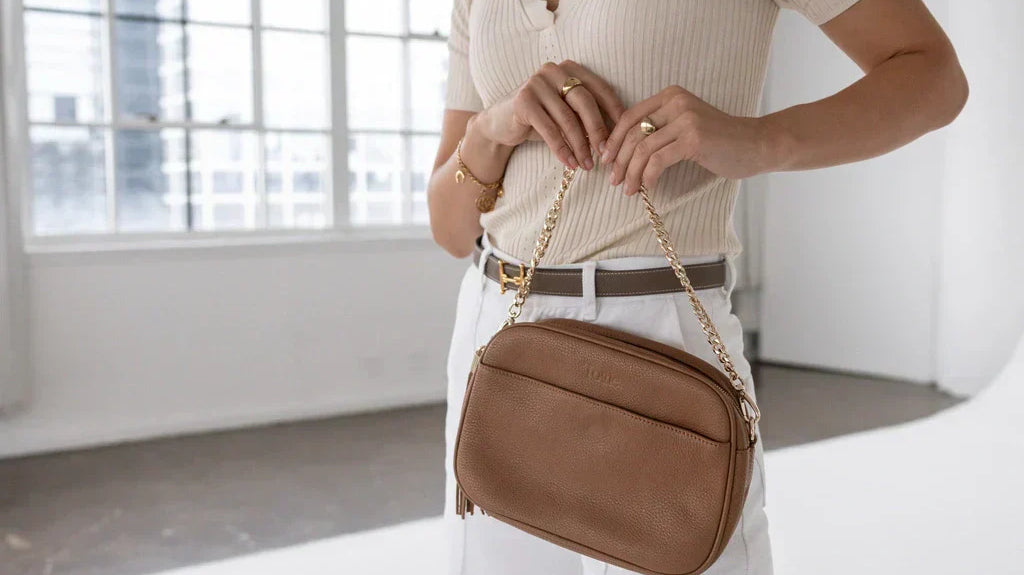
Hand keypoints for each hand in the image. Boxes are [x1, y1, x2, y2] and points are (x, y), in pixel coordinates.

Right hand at [472, 59, 625, 170]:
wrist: (499, 124)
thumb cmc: (540, 120)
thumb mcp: (567, 115)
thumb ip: (587, 117)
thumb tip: (617, 136)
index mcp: (570, 68)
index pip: (600, 88)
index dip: (614, 112)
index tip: (624, 136)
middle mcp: (553, 70)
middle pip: (585, 101)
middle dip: (598, 130)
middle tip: (605, 153)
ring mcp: (536, 83)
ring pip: (567, 118)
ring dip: (580, 145)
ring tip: (587, 165)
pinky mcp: (523, 101)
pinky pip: (549, 129)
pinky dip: (561, 149)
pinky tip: (569, 163)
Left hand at [600, 86, 772, 194]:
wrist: (756, 144)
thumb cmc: (719, 141)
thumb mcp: (684, 126)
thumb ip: (659, 129)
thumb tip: (622, 151)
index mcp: (670, 95)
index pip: (629, 117)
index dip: (613, 141)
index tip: (606, 160)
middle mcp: (676, 102)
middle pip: (633, 134)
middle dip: (619, 161)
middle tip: (614, 181)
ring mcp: (686, 119)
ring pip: (643, 149)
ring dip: (631, 173)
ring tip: (628, 189)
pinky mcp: (693, 139)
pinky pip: (658, 161)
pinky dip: (648, 176)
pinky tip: (648, 187)